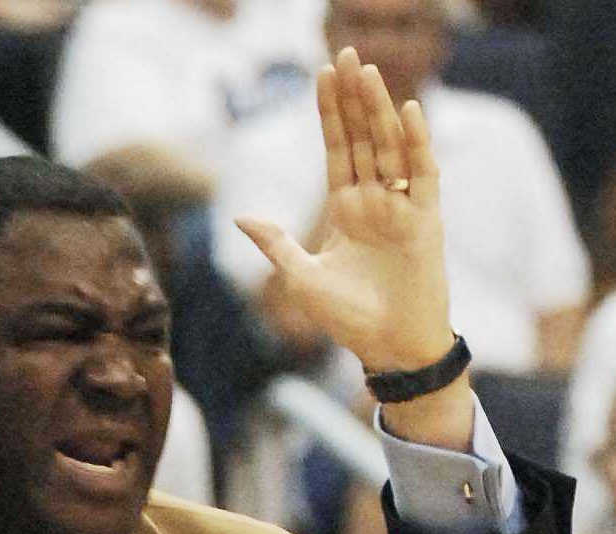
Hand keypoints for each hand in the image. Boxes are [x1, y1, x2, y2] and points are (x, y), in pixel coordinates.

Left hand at [236, 51, 451, 376]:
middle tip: (345, 53)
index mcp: (345, 208)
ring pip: (389, 146)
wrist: (388, 347)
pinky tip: (408, 112)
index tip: (322, 73)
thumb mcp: (301, 279)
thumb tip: (241, 215)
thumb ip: (275, 243)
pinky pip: (422, 173)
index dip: (330, 112)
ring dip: (379, 110)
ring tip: (367, 72)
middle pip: (362, 137)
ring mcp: (401, 206)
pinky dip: (416, 144)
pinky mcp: (426, 219)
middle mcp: (374, 200)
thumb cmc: (348, 319)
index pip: (336, 148)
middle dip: (353, 97)